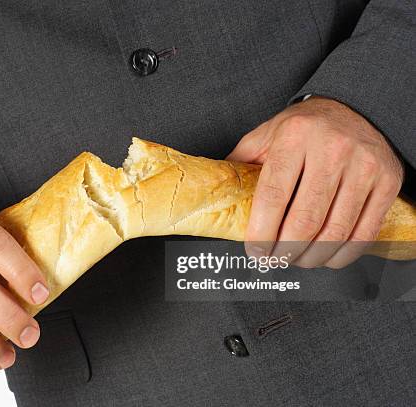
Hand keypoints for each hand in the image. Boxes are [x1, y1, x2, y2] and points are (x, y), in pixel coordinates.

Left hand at [227, 97, 403, 267]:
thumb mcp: (266, 135)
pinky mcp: (387, 182)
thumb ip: (241, 164)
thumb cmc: (304, 128)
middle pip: (304, 220)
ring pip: (335, 232)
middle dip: (284, 251)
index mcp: (295, 136)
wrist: (355, 108)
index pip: (273, 196)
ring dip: (311, 258)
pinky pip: (364, 233)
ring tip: (296, 260)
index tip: (254, 251)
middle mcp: (332, 149)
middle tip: (273, 261)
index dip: (261, 233)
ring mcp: (364, 166)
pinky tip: (325, 257)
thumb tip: (216, 198)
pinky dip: (342, 255)